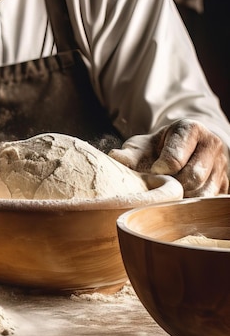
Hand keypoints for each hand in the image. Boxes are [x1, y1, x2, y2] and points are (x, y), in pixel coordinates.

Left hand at [108, 119, 229, 196]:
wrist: (179, 150)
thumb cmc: (157, 148)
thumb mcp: (142, 146)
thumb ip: (130, 153)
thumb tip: (115, 158)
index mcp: (190, 129)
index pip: (176, 157)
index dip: (160, 170)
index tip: (153, 173)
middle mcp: (211, 145)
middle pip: (193, 177)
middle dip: (172, 186)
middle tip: (159, 188)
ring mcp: (221, 165)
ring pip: (203, 191)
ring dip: (182, 198)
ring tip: (167, 195)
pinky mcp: (224, 184)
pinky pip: (211, 201)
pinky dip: (193, 206)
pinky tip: (179, 203)